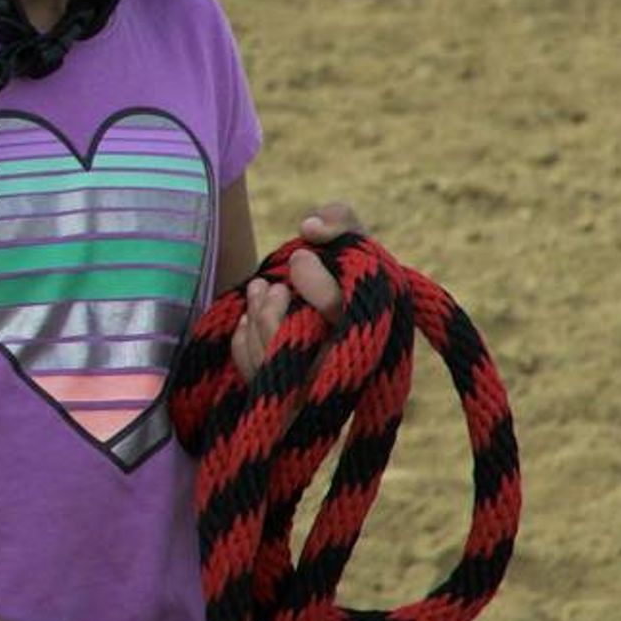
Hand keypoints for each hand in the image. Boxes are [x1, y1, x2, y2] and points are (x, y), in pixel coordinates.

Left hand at [228, 203, 370, 379]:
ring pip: (270, 357)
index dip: (313, 282)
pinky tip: (252, 317)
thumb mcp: (356, 244)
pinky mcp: (286, 399)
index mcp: (374, 329)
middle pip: (297, 343)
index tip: (299, 257)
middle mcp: (348, 368)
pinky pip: (253, 369)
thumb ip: (341, 221)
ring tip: (261, 290)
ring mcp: (315, 389)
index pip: (338, 312)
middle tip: (274, 285)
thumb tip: (308, 228)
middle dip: (273, 306)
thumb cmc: (352, 277)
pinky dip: (246, 337)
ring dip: (257, 313)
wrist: (342, 323)